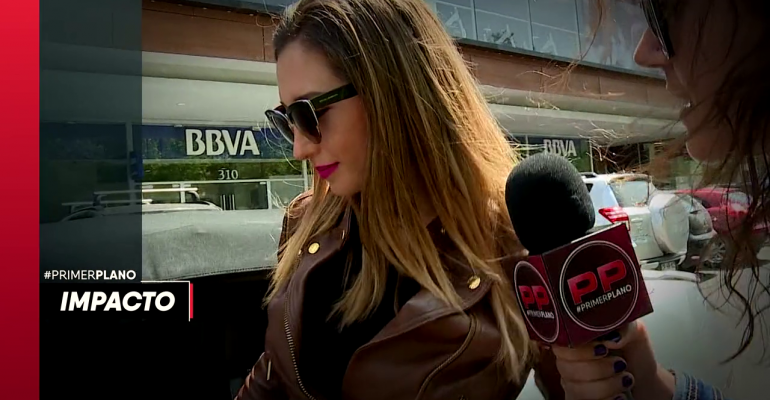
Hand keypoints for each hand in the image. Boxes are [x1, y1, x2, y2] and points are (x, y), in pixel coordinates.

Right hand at [550, 320, 675, 399]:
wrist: (643, 376)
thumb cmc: (633, 352)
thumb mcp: (633, 330)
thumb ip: (622, 326)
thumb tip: (612, 336)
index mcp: (575, 339)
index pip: (560, 343)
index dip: (579, 349)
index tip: (603, 349)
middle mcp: (568, 361)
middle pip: (564, 367)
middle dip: (597, 368)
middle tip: (620, 364)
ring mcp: (572, 382)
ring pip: (574, 388)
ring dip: (606, 386)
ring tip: (625, 378)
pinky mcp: (579, 398)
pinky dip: (605, 399)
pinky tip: (618, 395)